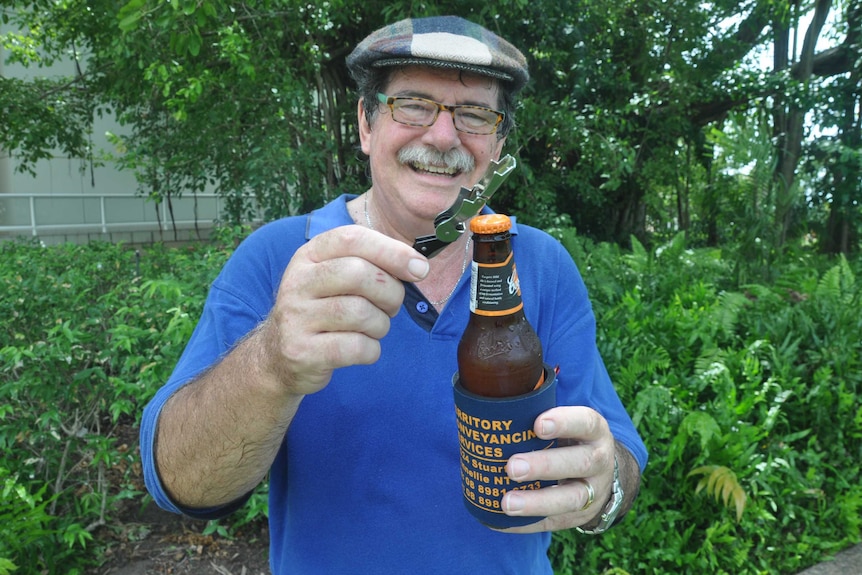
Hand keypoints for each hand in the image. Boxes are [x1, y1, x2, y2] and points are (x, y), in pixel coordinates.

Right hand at [259, 225, 429, 395]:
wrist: (279, 355)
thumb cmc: (324, 309)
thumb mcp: (336, 276)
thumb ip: (372, 263)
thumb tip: (419, 266)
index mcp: (309, 256)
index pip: (352, 238)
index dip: (392, 250)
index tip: (419, 268)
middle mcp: (297, 282)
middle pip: (358, 274)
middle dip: (390, 292)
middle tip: (391, 306)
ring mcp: (295, 317)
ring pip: (361, 313)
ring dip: (381, 324)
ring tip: (374, 328)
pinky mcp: (301, 351)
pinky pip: (356, 347)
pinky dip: (371, 350)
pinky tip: (363, 349)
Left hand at [498, 406, 615, 532]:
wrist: (601, 474)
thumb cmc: (568, 439)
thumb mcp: (566, 422)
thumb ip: (537, 413)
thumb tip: (486, 407)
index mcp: (594, 431)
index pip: (586, 422)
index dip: (564, 422)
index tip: (538, 424)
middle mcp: (600, 460)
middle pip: (580, 463)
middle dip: (545, 465)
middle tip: (512, 466)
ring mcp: (593, 492)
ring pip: (571, 499)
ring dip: (537, 502)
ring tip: (506, 502)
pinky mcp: (579, 516)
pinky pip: (554, 523)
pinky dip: (527, 523)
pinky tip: (499, 521)